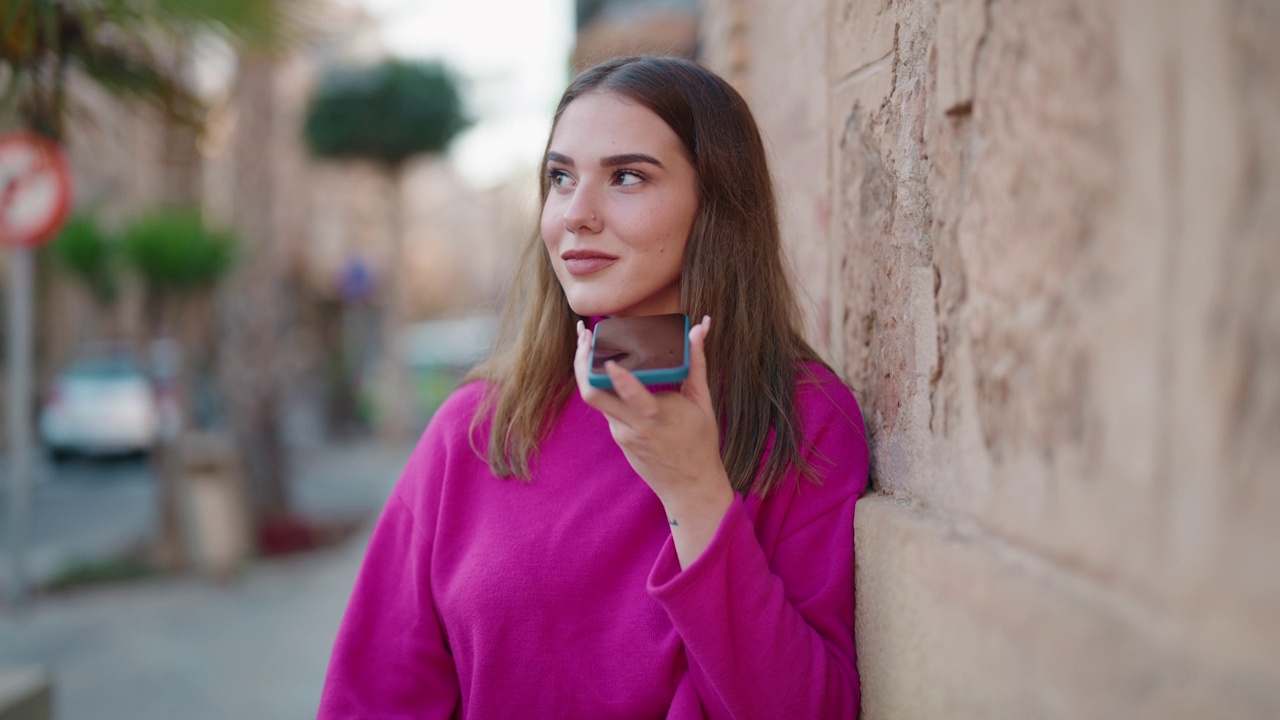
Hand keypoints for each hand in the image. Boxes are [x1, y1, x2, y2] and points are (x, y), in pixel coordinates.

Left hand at [575, 315, 733, 566]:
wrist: (689, 487)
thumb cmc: (700, 443)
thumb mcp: (702, 401)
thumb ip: (696, 362)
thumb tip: (701, 326)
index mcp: (656, 416)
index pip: (630, 396)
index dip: (617, 377)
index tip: (608, 358)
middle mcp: (632, 425)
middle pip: (593, 395)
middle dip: (582, 363)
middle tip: (583, 336)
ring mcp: (620, 433)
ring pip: (596, 398)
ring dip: (589, 370)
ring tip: (588, 342)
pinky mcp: (617, 437)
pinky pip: (607, 407)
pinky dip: (606, 387)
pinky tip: (607, 367)